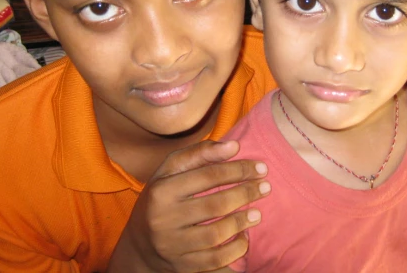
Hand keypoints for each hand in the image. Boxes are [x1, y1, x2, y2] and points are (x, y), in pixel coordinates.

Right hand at [108, 140, 269, 272]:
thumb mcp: (170, 171)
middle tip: (266, 188)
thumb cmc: (161, 198)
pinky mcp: (182, 267)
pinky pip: (215, 261)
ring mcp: (172, 246)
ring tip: (257, 214)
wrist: (140, 245)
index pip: (207, 175)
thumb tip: (234, 146)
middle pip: (214, 205)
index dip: (238, 170)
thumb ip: (199, 154)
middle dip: (246, 194)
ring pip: (216, 235)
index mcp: (161, 191)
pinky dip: (234, 250)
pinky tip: (244, 238)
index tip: (261, 167)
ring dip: (242, 223)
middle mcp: (163, 219)